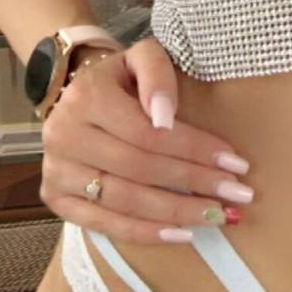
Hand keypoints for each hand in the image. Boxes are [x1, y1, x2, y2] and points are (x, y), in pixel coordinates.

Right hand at [38, 35, 253, 241]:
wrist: (76, 93)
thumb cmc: (121, 78)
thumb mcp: (141, 57)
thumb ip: (157, 75)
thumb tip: (166, 117)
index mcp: (86, 96)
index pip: (149, 133)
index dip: (194, 150)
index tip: (235, 162)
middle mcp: (64, 135)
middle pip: (140, 169)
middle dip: (194, 183)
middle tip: (236, 194)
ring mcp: (56, 170)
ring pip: (124, 201)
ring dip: (176, 213)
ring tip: (216, 215)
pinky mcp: (56, 198)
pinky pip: (104, 224)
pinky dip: (145, 233)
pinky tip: (181, 234)